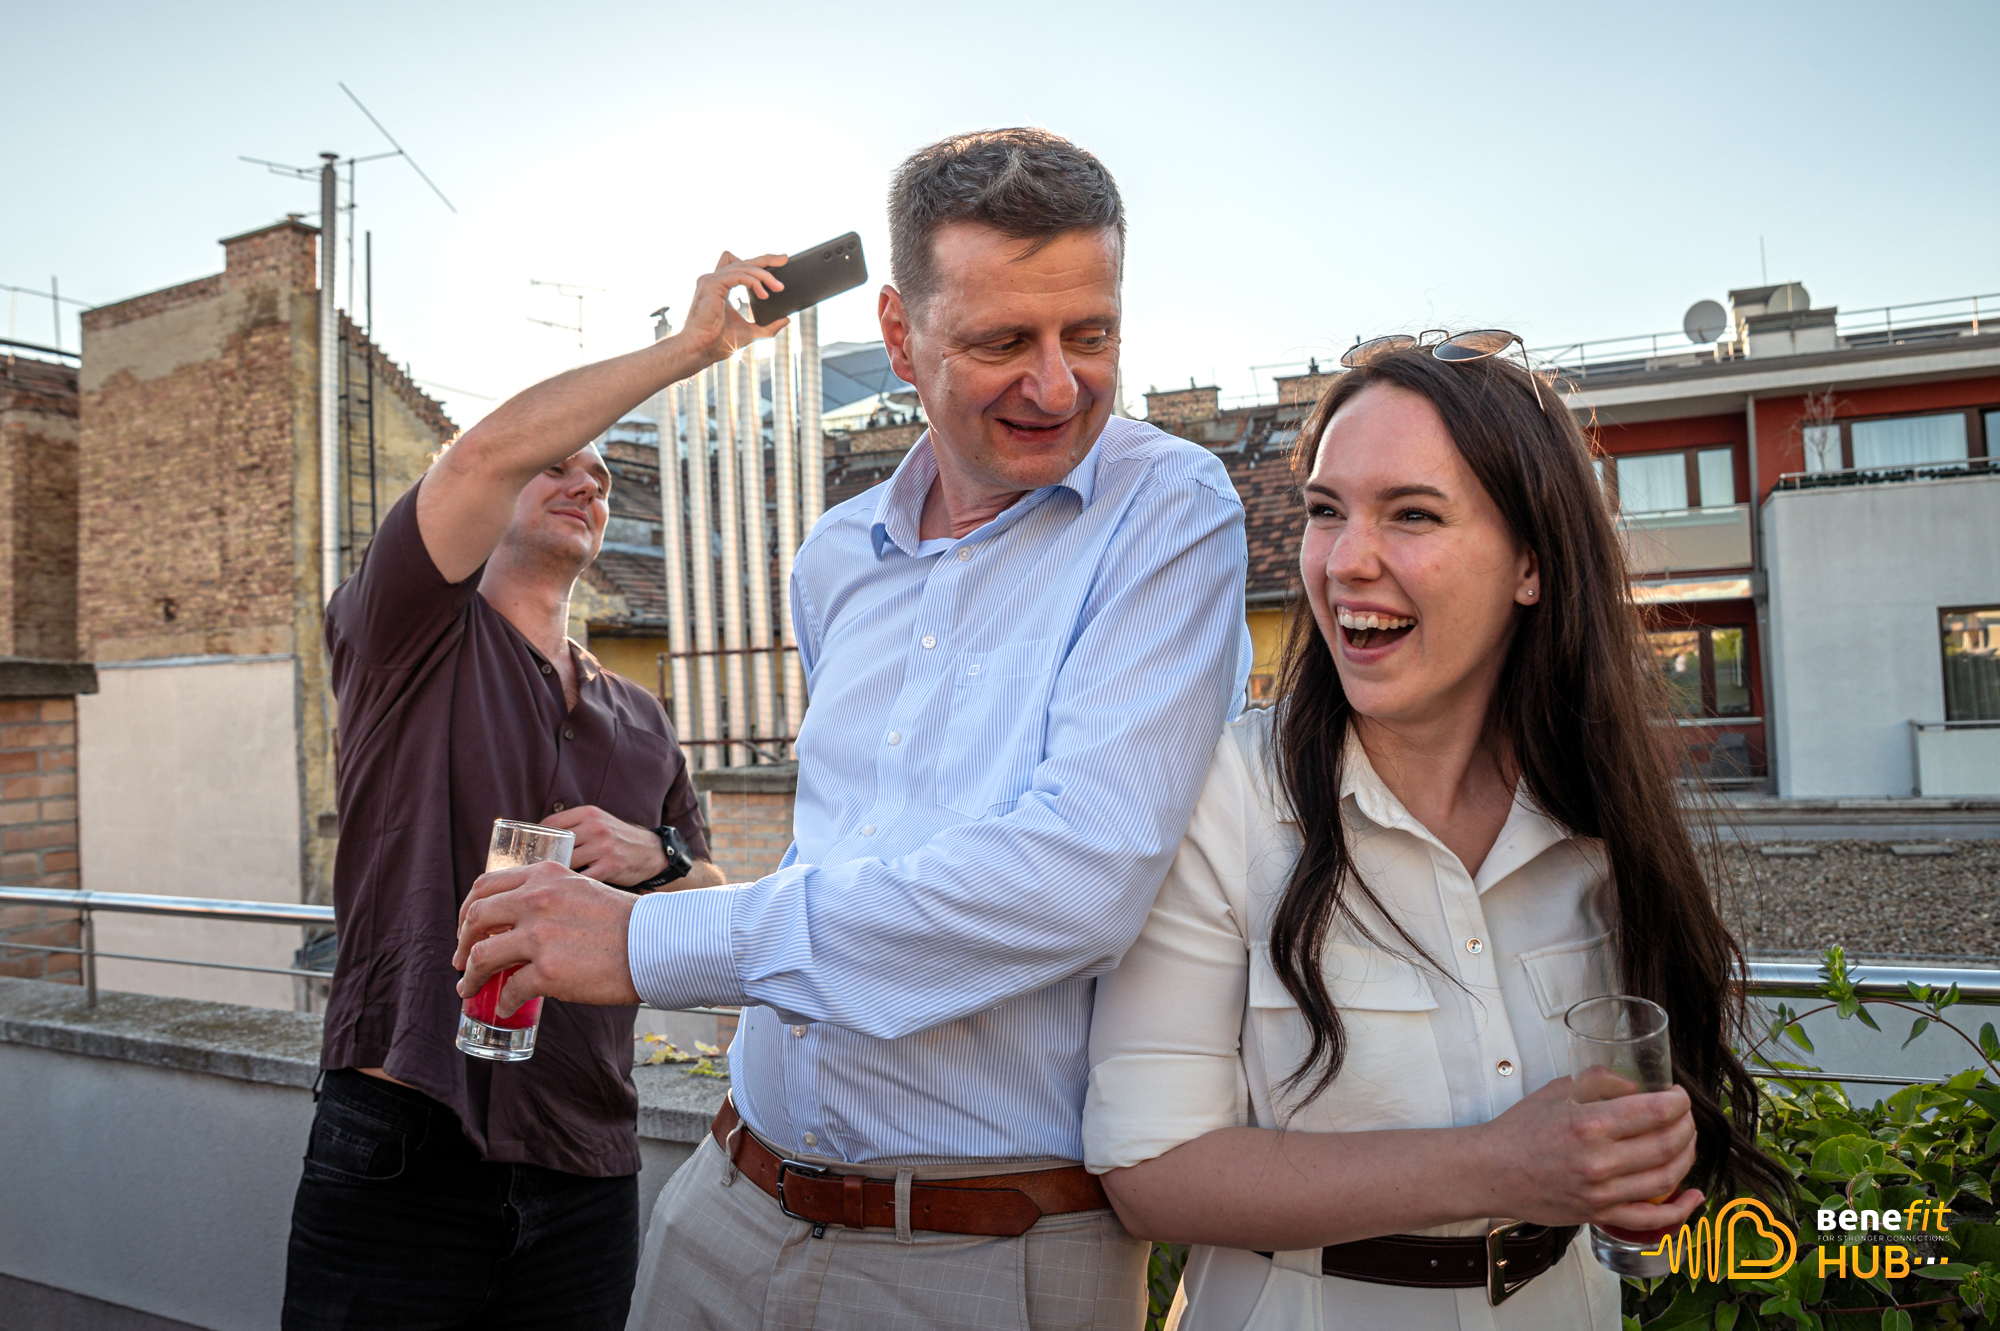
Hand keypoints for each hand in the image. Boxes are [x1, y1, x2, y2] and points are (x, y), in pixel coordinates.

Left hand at [452, 861, 641, 1013]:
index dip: (468, 910)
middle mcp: (538, 900)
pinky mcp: (549, 971)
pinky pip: (511, 989)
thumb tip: (518, 921)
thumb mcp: (581, 889)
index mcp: (545, 876)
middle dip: (461, 942)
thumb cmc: (623, 921)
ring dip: (470, 976)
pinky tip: (507, 1006)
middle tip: (460, 960)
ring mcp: (541, 936)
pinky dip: (504, 1001)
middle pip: (476, 918)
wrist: (655, 944)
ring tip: (470, 989)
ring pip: (481, 956)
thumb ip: (549, 896)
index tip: (467, 928)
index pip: (486, 886)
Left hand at [542, 805, 665, 886]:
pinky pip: (582, 878)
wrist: (652, 852)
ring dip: (557, 874)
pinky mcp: (611, 866)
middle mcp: (596, 827)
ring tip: (550, 882)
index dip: (538, 839)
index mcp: (589, 813)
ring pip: (567, 862)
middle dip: (544, 859)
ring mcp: (604, 847)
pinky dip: (573, 885)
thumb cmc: (618, 840)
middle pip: (556, 844)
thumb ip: (574, 827)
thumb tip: (538, 841)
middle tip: (535, 871)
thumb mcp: (598, 822)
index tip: (531, 851)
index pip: (551, 823)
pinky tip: (569, 890)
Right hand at [677, 251, 788, 365]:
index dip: (758, 261)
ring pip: (743, 267)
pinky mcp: (712, 284)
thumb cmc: (719, 343)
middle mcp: (713, 279)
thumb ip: (767, 326)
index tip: (779, 263)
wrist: (701, 349)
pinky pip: (739, 275)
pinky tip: (764, 294)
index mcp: (720, 286)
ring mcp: (711, 280)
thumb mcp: (750, 332)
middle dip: (766, 259)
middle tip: (784, 260)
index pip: (739, 265)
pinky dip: (754, 282)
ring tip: (778, 288)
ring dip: (764, 275)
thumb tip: (786, 320)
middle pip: (743, 261)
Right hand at [1475, 1076, 1705, 1232]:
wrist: (1492, 1171)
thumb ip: (1600, 1081)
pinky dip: (1681, 1210)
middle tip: (1685, 1116)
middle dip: (1687, 1126)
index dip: (1678, 1101)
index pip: (1655, 1112)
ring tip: (1687, 1142)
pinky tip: (1695, 1196)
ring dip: (1687, 1157)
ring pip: (1666, 1178)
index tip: (1679, 1095)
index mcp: (1589, 1124)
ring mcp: (1601, 1193)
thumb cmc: (1520, 1129)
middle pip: (1667, 1144)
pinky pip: (1651, 1218)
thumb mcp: (1557, 1090)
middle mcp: (1599, 1161)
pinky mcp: (1599, 1215)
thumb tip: (1637, 1089)